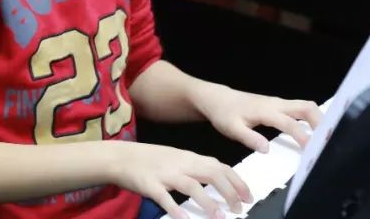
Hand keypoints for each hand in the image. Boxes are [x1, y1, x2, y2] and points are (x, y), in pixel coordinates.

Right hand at [111, 141, 251, 218]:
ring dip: (208, 202)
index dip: (236, 181)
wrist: (121, 157)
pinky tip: (184, 218)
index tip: (247, 195)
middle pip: (211, 174)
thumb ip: (196, 168)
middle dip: (229, 192)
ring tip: (219, 217)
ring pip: (192, 186)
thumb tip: (219, 180)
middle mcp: (180, 164)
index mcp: (189, 158)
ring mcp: (165, 174)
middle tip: (239, 208)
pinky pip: (165, 197)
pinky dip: (175, 208)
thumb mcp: (177, 159)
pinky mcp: (150, 185)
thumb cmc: (149, 160)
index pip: (219, 166)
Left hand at [194, 83, 322, 153]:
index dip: (302, 135)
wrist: (218, 99)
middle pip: (306, 107)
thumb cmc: (224, 114)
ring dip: (318, 119)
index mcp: (266, 111)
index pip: (289, 123)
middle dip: (320, 122)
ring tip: (326, 138)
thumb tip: (267, 149)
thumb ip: (249, 138)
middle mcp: (276, 104)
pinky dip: (310, 118)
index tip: (311, 150)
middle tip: (328, 141)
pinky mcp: (278, 105)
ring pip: (305, 106)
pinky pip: (299, 109)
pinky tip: (314, 131)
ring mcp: (278, 103)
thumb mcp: (232, 129)